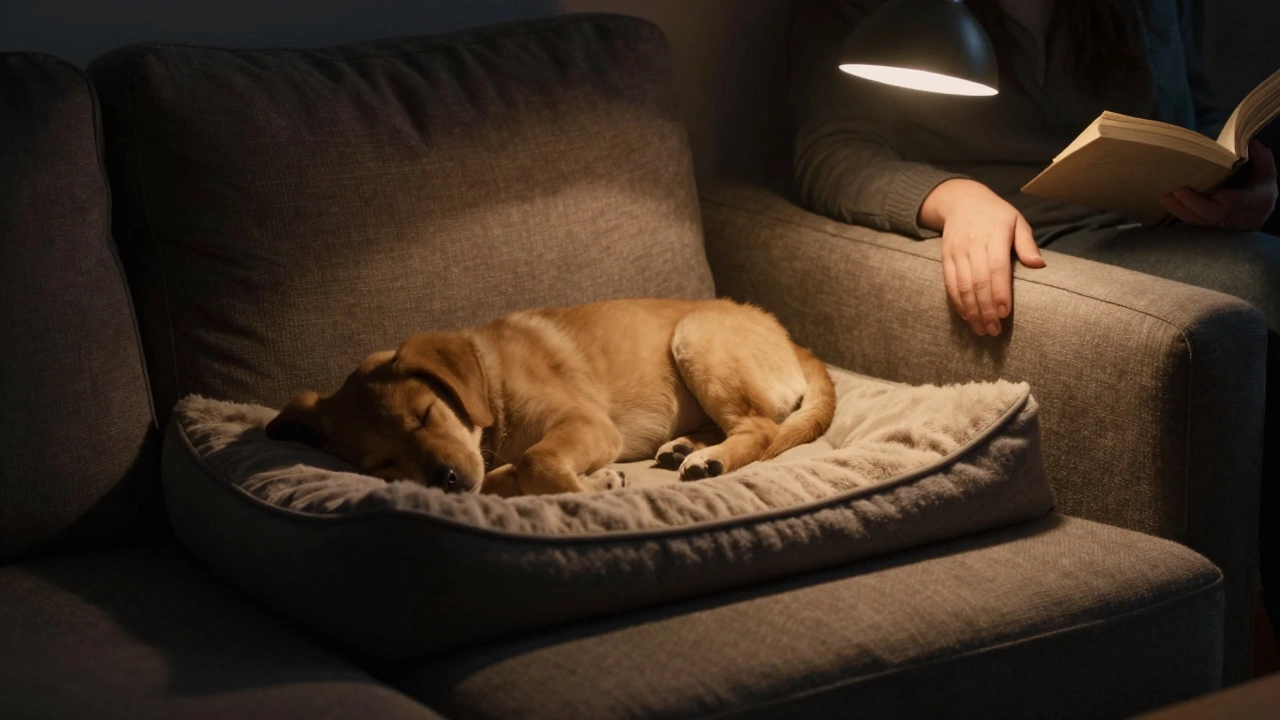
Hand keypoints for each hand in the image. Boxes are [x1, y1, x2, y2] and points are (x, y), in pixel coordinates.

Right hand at [919, 179, 1045, 335]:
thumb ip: (1027, 244)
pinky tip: (966, 317)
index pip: (996, 268)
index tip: (1005, 313)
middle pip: (978, 282)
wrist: (961, 201)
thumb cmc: (996, 214)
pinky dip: (957, 302)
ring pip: (962, 286)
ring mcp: (957, 251)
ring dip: (971, 311)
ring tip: (981, 330)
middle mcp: (973, 244)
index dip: (999, 292)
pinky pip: (949, 284)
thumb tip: (1039, 265)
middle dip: (986, 309)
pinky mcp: (945, 257)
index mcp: (994, 234)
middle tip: (994, 331)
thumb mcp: (1016, 221)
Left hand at [1160, 139, 1277, 230]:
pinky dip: (1181, 215)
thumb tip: (1253, 143)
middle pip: (1215, 216)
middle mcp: (1240, 217)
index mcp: (1256, 202)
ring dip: (1181, 211)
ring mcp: (1225, 226)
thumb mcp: (1266, 172)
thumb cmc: (1260, 188)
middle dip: (1194, 204)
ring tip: (1165, 197)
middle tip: (1177, 191)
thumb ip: (1262, 158)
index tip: (1213, 191)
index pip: (1238, 203)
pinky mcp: (1212, 228)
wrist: (1259, 212)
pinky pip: (1195, 225)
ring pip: (1201, 223)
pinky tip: (1169, 204)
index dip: (1224, 199)